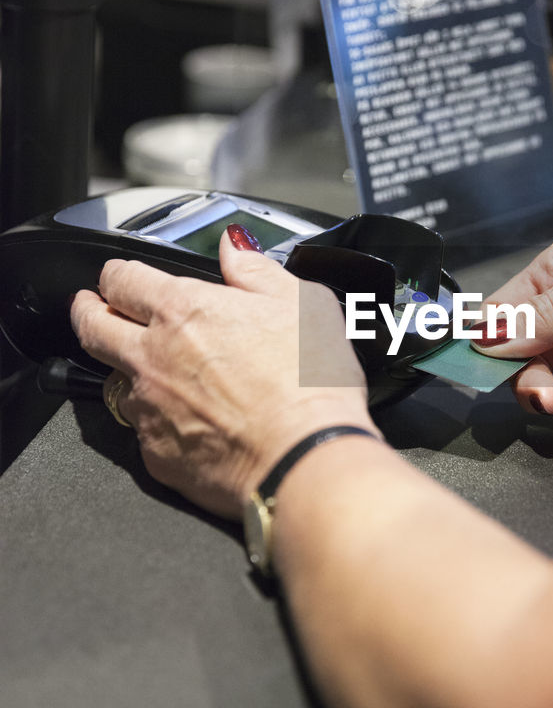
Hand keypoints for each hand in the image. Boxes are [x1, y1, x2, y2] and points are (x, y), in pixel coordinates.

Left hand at [70, 230, 372, 517]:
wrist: (305, 461)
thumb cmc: (310, 385)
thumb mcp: (302, 304)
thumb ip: (256, 270)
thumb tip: (233, 246)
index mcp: (182, 310)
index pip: (122, 279)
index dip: (117, 274)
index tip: (119, 277)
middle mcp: (152, 357)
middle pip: (93, 327)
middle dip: (88, 311)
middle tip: (92, 307)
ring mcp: (149, 409)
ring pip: (117, 382)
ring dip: (129, 372)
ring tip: (157, 373)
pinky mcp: (157, 455)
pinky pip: (144, 432)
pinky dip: (159, 422)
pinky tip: (190, 423)